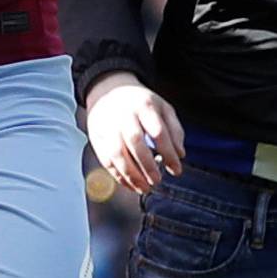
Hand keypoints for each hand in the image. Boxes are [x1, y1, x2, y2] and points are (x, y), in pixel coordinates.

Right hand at [84, 73, 184, 192]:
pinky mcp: (96, 136)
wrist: (108, 90)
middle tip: (157, 181)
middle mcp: (123, 114)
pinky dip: (117, 175)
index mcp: (144, 105)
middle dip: (147, 165)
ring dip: (131, 174)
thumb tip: (180, 154)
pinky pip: (105, 159)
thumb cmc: (140, 103)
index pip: (158, 132)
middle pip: (135, 142)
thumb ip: (175, 129)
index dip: (168, 153)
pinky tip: (130, 184)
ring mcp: (107, 125)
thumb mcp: (163, 107)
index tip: (176, 170)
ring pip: (116, 153)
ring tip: (144, 188)